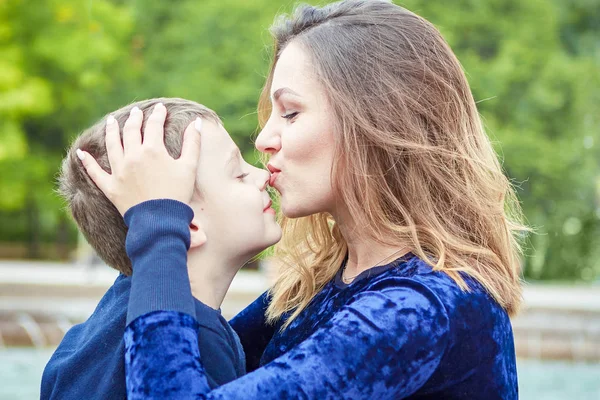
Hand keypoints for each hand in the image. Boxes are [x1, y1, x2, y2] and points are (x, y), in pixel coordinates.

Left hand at [77, 103, 201, 215]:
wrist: (160, 221)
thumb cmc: (178, 194)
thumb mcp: (189, 167)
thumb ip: (193, 143)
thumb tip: (197, 122)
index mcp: (153, 150)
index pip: (154, 125)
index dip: (158, 115)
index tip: (160, 108)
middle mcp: (133, 156)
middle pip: (131, 131)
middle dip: (135, 119)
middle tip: (137, 112)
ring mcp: (119, 171)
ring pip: (112, 145)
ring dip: (112, 131)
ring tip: (112, 121)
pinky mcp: (110, 187)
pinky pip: (95, 172)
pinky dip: (87, 162)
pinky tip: (80, 152)